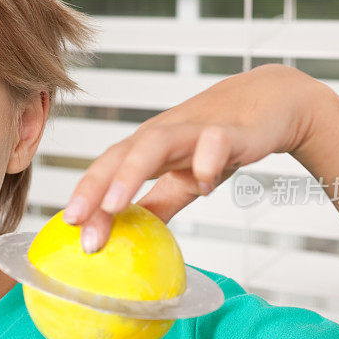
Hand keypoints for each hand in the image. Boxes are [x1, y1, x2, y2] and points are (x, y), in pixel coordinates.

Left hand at [61, 64, 328, 253]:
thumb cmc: (219, 140)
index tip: (67, 228)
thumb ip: (157, 206)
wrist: (271, 103)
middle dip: (93, 187)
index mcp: (146, 148)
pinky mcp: (232, 129)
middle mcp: (163, 134)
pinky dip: (207, 161)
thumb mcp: (182, 178)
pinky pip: (216, 141)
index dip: (85, 196)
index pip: (106, 170)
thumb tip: (129, 235)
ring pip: (155, 144)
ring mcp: (195, 129)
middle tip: (76, 222)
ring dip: (130, 172)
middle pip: (119, 154)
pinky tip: (204, 185)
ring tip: (114, 205)